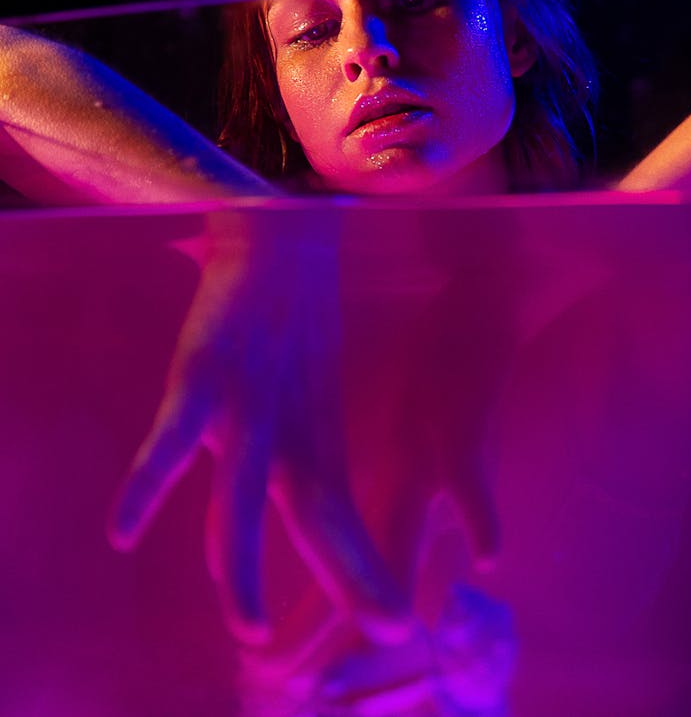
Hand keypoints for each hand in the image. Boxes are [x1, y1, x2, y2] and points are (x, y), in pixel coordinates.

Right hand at [107, 202, 411, 645]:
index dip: (364, 575)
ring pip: (242, 494)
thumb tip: (299, 502)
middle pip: (317, 517)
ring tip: (249, 625)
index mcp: (314, 436)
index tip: (396, 626)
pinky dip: (149, 482)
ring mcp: (246, 401)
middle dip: (349, 577)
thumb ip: (302, 451)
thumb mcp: (308, 397)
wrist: (282, 231)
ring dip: (241, 562)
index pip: (343, 522)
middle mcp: (287, 428)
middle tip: (389, 632)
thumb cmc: (297, 322)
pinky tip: (122, 528)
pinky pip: (170, 436)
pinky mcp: (202, 370)